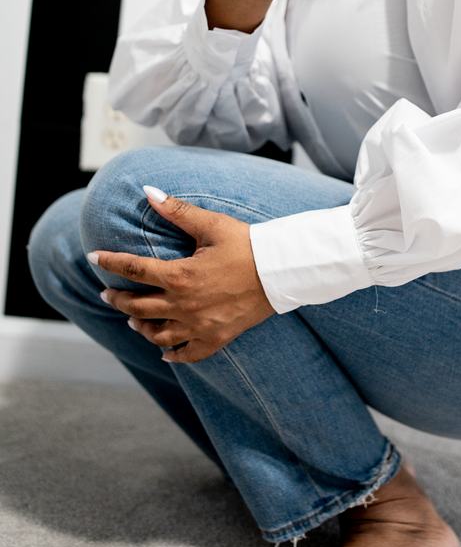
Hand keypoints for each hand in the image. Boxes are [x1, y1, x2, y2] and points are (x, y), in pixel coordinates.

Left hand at [88, 188, 274, 362]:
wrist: (281, 270)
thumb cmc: (246, 244)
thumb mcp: (211, 225)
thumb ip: (177, 211)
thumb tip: (148, 192)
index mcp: (180, 275)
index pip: (134, 269)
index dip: (109, 262)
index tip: (93, 258)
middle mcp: (185, 304)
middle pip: (138, 306)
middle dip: (118, 298)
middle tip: (107, 294)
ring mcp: (200, 325)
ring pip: (158, 333)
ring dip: (140, 326)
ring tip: (132, 319)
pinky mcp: (216, 337)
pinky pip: (188, 353)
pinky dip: (173, 354)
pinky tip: (164, 352)